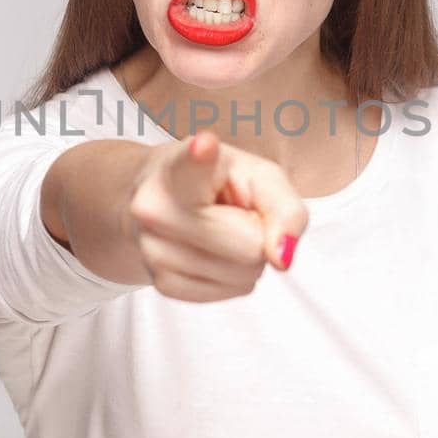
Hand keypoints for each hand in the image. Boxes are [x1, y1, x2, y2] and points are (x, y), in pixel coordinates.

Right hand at [124, 129, 309, 302]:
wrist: (162, 201)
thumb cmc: (217, 182)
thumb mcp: (259, 176)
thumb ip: (284, 208)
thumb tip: (282, 258)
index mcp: (177, 168)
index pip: (190, 165)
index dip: (200, 156)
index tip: (204, 145)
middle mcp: (154, 209)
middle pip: (250, 246)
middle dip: (258, 234)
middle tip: (233, 213)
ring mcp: (153, 251)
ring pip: (243, 274)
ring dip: (246, 257)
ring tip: (219, 230)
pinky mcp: (163, 285)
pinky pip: (232, 292)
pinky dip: (234, 277)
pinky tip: (212, 251)